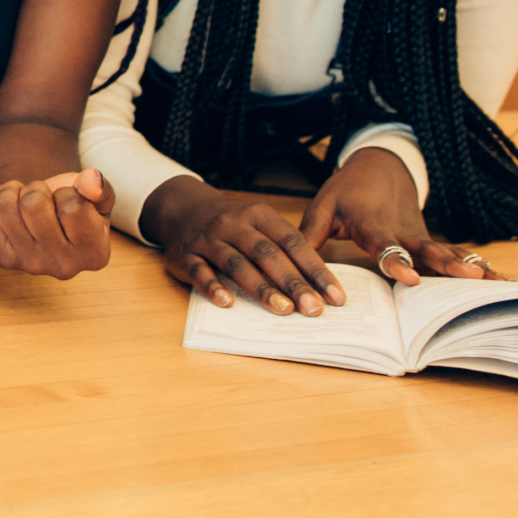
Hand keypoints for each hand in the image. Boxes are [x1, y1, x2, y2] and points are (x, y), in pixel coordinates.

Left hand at [0, 168, 114, 280]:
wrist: (51, 219)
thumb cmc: (79, 204)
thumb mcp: (98, 196)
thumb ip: (101, 188)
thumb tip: (93, 180)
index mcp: (95, 254)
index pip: (72, 206)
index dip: (67, 193)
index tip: (70, 201)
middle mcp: (64, 268)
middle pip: (32, 204)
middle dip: (36, 189)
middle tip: (44, 198)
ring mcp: (31, 266)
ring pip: (4, 204)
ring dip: (14, 190)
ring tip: (25, 198)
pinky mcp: (3, 259)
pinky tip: (6, 201)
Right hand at [146, 175, 345, 315]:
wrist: (182, 208)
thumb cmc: (232, 224)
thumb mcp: (258, 223)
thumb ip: (283, 248)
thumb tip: (318, 287)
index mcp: (258, 214)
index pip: (292, 242)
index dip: (315, 269)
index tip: (335, 296)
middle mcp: (232, 224)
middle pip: (266, 254)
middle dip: (292, 282)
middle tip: (313, 308)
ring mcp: (207, 239)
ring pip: (235, 264)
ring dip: (260, 288)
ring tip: (282, 309)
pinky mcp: (184, 255)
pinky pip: (199, 271)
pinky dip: (213, 287)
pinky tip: (227, 302)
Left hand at [300, 146, 505, 286]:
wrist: (380, 167)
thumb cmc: (346, 190)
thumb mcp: (323, 206)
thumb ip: (309, 235)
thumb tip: (293, 265)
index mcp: (372, 222)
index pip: (383, 243)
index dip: (394, 259)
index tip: (406, 275)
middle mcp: (401, 231)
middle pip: (425, 249)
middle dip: (445, 264)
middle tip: (469, 276)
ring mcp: (419, 236)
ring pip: (445, 253)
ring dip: (466, 266)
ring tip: (490, 281)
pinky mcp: (428, 240)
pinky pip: (451, 256)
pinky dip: (472, 265)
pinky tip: (496, 281)